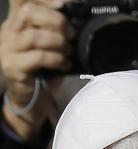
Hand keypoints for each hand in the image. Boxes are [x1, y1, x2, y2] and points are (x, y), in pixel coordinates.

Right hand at [0, 0, 72, 139]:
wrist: (30, 97)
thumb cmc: (43, 69)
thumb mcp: (49, 45)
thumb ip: (55, 30)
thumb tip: (77, 17)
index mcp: (16, 23)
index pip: (22, 0)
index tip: (64, 5)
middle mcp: (8, 32)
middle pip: (28, 12)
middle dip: (55, 20)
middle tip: (71, 35)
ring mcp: (7, 49)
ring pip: (34, 36)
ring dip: (58, 43)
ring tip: (69, 52)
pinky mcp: (13, 67)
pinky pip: (38, 57)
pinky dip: (56, 59)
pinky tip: (65, 64)